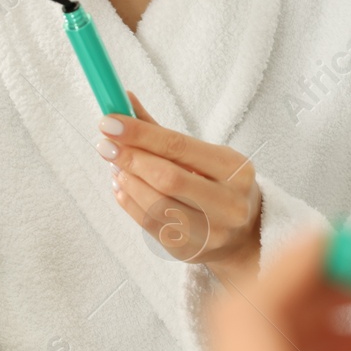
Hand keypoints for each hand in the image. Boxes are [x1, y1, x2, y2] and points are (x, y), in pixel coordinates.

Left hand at [97, 90, 261, 281]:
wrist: (244, 234)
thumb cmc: (218, 185)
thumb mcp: (203, 155)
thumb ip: (161, 131)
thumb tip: (124, 99)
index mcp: (236, 169)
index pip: (180, 147)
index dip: (141, 134)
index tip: (110, 122)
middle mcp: (229, 203)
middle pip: (168, 178)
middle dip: (131, 158)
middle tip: (106, 145)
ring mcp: (212, 232)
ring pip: (156, 205)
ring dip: (127, 181)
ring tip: (115, 166)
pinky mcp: (190, 251)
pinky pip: (150, 225)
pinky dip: (129, 202)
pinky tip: (121, 187)